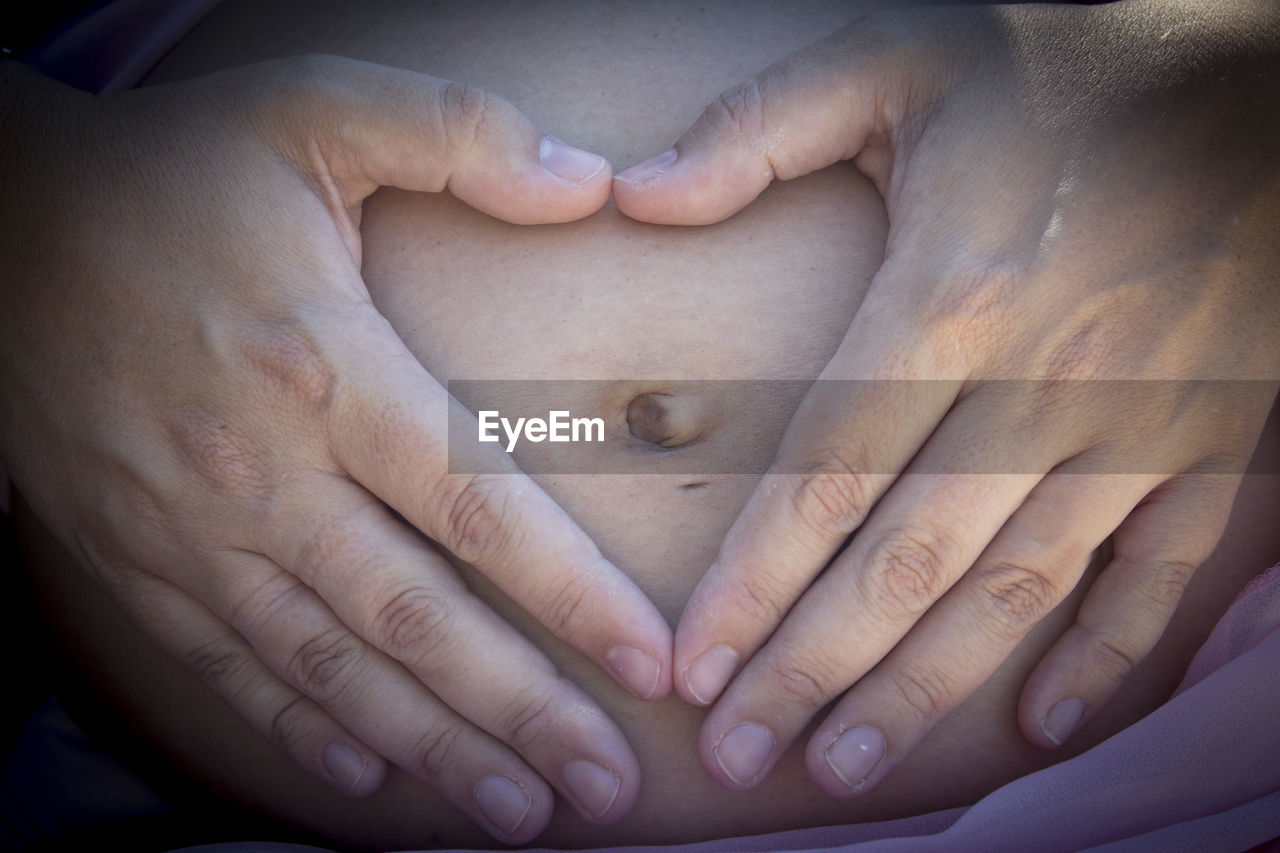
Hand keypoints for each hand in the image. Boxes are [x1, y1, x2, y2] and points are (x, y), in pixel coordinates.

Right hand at [0, 56, 671, 840]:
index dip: (570, 594)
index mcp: (320, 366)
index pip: (474, 503)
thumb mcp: (312, 108)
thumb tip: (594, 180)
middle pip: (412, 618)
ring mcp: (187, 527)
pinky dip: (304, 729)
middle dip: (518, 713)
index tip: (649, 666)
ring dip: (432, 748)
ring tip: (518, 815)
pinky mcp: (132, 554)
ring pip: (328, 667)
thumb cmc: (166, 166)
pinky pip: (228, 665)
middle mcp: (258, 470)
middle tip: (604, 789)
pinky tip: (373, 778)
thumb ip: (460, 134)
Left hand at [612, 0, 1279, 794]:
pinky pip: (1160, 566)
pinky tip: (1032, 722)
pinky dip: (1104, 651)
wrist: (1259, 63)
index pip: (826, 474)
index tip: (694, 670)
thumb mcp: (900, 59)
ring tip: (843, 766)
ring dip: (928, 687)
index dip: (753, 583)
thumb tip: (634, 194)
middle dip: (815, 669)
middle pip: (907, 558)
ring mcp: (1144, 416)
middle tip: (741, 758)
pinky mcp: (1216, 434)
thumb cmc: (1067, 61)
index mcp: (954, 289)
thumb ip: (759, 127)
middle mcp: (1049, 374)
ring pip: (1017, 585)